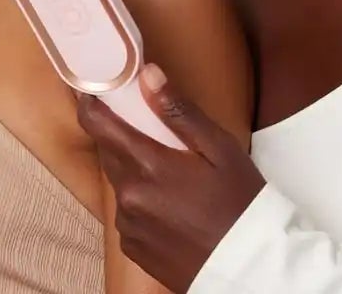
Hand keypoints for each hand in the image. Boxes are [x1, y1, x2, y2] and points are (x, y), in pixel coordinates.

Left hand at [77, 64, 264, 291]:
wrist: (252, 267)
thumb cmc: (242, 204)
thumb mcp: (220, 149)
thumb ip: (179, 112)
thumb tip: (146, 75)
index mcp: (147, 165)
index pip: (96, 124)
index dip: (88, 102)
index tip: (91, 90)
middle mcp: (128, 196)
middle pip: (108, 153)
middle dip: (123, 139)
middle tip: (151, 136)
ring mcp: (128, 225)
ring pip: (120, 184)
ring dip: (135, 174)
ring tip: (173, 181)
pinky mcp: (133, 247)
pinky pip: (127, 215)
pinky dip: (141, 205)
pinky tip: (171, 209)